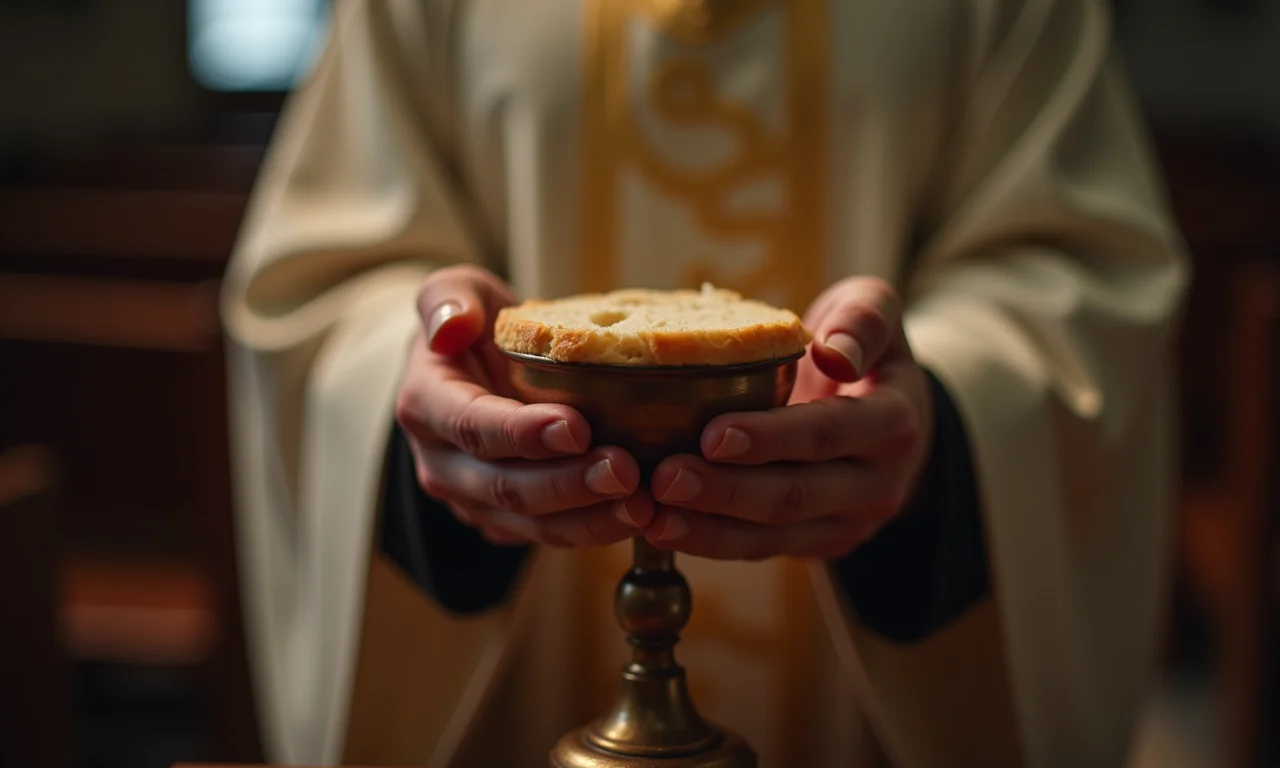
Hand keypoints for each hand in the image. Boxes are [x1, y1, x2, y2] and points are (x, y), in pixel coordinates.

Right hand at [394, 265, 653, 547]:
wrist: (479, 370)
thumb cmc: (477, 326)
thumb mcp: (457, 291)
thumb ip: (449, 298)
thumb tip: (450, 328)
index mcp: (425, 404)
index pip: (469, 425)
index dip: (521, 432)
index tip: (577, 427)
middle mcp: (440, 463)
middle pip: (503, 485)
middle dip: (568, 483)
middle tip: (626, 470)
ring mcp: (472, 499)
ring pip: (530, 522)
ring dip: (590, 519)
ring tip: (643, 504)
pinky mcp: (506, 521)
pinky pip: (550, 535)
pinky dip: (597, 529)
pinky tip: (641, 514)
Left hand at [644, 277, 932, 559]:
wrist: (890, 414)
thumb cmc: (864, 350)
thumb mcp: (877, 312)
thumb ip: (863, 318)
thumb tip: (836, 353)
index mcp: (894, 424)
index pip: (829, 434)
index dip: (772, 438)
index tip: (712, 434)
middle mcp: (877, 485)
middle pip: (796, 494)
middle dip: (726, 491)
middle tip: (665, 477)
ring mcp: (846, 523)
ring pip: (773, 534)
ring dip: (708, 528)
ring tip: (653, 513)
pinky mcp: (814, 544)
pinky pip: (759, 548)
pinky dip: (708, 542)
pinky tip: (660, 528)